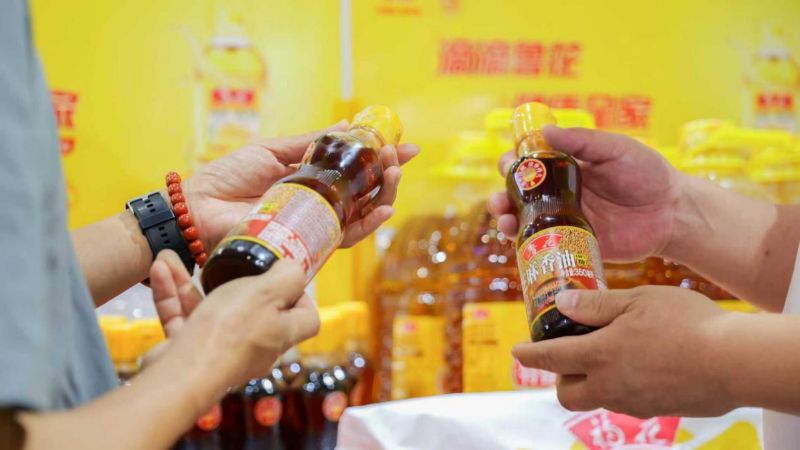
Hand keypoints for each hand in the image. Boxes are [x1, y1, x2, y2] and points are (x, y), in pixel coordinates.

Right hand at [145, 250, 319, 389]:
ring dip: (190, 284)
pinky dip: (172, 296)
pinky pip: (183, 319)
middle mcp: (255, 346)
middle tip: (228, 261)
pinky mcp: (190, 354)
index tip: (285, 277)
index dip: (300, 297)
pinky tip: (160, 270)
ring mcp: (222, 351)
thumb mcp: (268, 292)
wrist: (183, 374)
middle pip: (253, 310)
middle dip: (234, 281)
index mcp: (281, 333)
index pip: (305, 320)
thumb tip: (296, 267)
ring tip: (174, 257)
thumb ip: (287, 277)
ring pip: (209, 310)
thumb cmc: (230, 332)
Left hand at [181, 123, 419, 249]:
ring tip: (394, 175)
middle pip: (364, 192)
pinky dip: (368, 224)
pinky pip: (346, 236)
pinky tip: (383, 210)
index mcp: (310, 178)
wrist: (200, 209)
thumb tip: (347, 127)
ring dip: (384, 195)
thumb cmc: (228, 178)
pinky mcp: (309, 243)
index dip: (379, 158)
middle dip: (386, 174)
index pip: (353, 168)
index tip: (403, 145)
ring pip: (362, 214)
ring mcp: (315, 223)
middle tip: (396, 158)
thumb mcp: (272, 151)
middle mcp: (317, 202)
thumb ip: (309, 143)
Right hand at [489, 126, 681, 260]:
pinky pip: (546, 246)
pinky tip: (520, 244)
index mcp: (568, 168)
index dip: (514, 164)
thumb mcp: (616, 149)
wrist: (673, 212)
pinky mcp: (575, 244)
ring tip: (505, 223)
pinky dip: (527, 247)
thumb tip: (545, 131)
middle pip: (520, 196)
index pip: (531, 164)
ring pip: (527, 222)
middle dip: (502, 197)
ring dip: (508, 222)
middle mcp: (561, 194)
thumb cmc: (648, 173)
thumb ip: (583, 141)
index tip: (508, 166)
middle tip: (500, 201)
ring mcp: (566, 221)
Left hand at [513, 286, 739, 417]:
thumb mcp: (637, 301)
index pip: (550, 359)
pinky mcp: (655, 410)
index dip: (529, 355)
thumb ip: (596, 304)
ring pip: (596, 399)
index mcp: (599, 355)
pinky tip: (639, 365)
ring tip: (609, 355)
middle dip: (560, 378)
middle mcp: (610, 385)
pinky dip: (619, 386)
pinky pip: (625, 402)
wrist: (735, 362)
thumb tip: (561, 302)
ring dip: (591, 382)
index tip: (517, 352)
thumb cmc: (686, 323)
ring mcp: (633, 402)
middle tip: (570, 355)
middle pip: (567, 394)